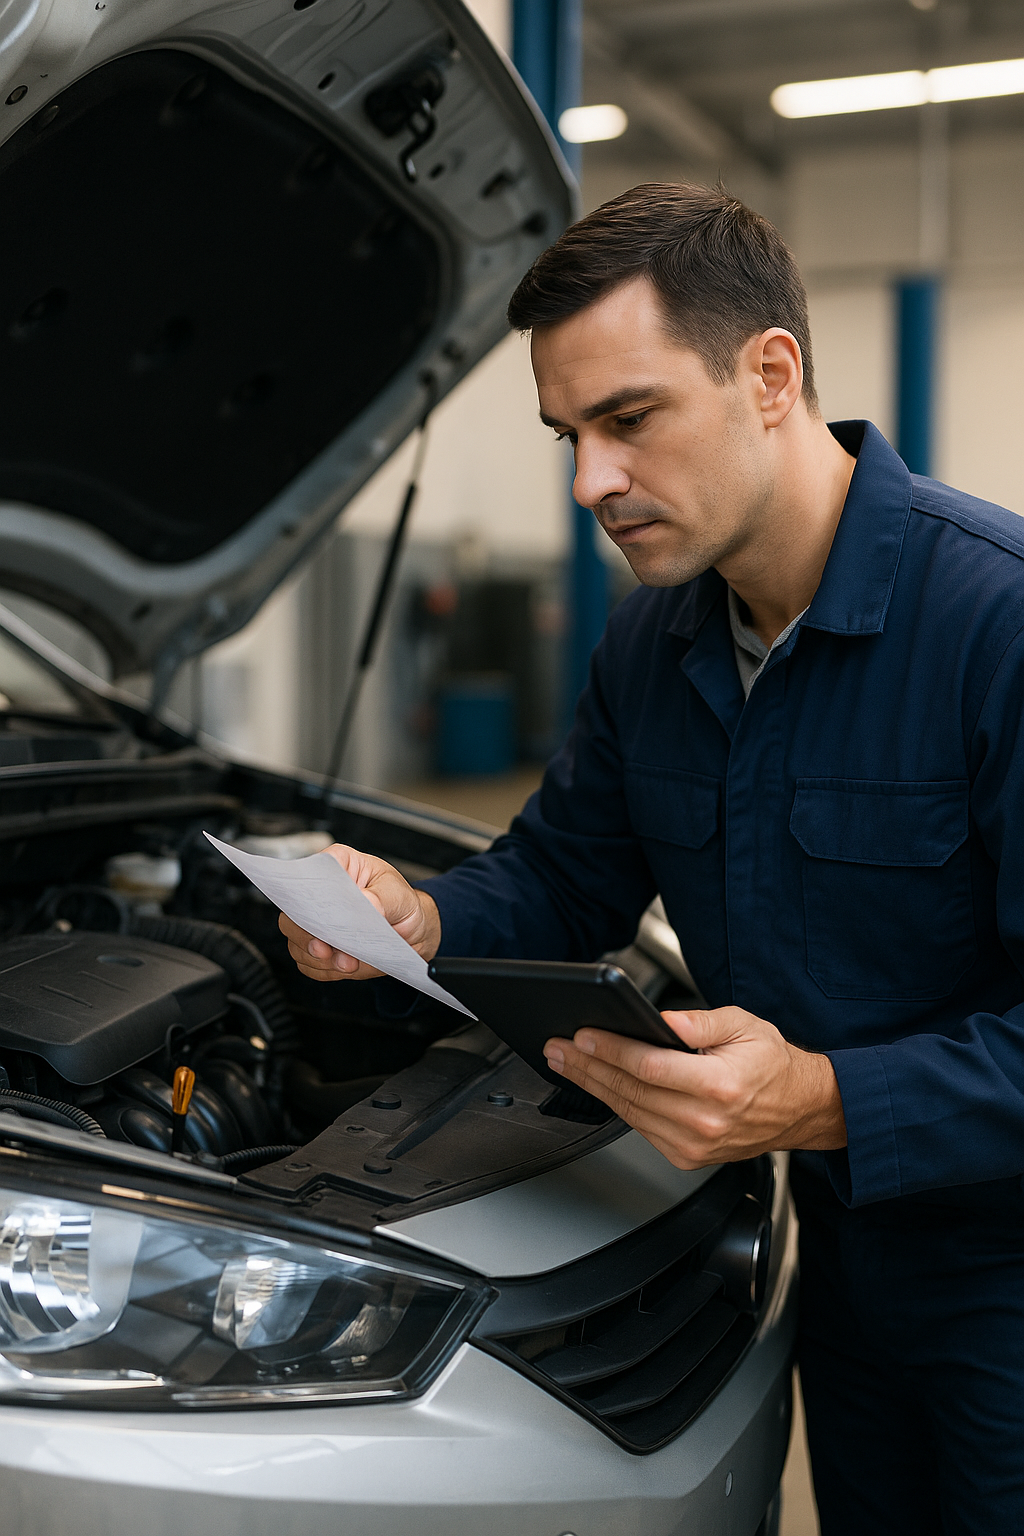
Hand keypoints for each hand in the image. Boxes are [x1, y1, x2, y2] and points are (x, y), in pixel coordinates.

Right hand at [278, 844, 440, 981]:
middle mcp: (319, 893)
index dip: (309, 890)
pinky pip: (307, 963)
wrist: (408, 931)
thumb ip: (382, 899)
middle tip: (325, 949)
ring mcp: (315, 922)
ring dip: (319, 958)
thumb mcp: (398, 895)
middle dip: (306, 934)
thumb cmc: (399, 902)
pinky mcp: (317, 948)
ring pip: (297, 942)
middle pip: (293, 911)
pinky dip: (324, 969)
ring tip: (348, 962)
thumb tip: (366, 903)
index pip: (312, 870)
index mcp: (338, 866)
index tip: (320, 910)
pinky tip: (343, 966)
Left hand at [543, 1005, 845, 1167]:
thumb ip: (700, 1022)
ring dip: (592, 1086)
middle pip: (630, 1091)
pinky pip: (640, 1128)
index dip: (611, 1050)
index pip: (650, 1067)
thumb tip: (660, 1019)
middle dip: (587, 1066)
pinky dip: (616, 1104)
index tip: (583, 1035)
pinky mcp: (687, 1156)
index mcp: (720, 1085)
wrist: (799, 1109)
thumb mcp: (744, 1025)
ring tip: (566, 1063)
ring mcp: (694, 1144)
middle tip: (558, 1048)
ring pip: (629, 1112)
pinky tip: (597, 1085)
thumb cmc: (772, 1065)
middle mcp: (705, 1121)